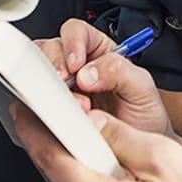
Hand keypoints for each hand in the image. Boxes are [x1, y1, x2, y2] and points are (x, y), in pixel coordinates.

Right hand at [39, 19, 177, 139]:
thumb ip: (120, 71)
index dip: (72, 43)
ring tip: (71, 107)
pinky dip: (43, 109)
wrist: (140, 149)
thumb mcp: (142, 88)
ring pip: (39, 75)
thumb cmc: (143, 115)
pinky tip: (60, 117)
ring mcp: (62, 89)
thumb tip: (88, 72)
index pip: (76, 32)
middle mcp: (76, 67)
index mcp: (99, 51)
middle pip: (50, 50)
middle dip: (55, 67)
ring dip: (49, 89)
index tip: (76, 65)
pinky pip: (37, 104)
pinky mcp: (52, 112)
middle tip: (66, 86)